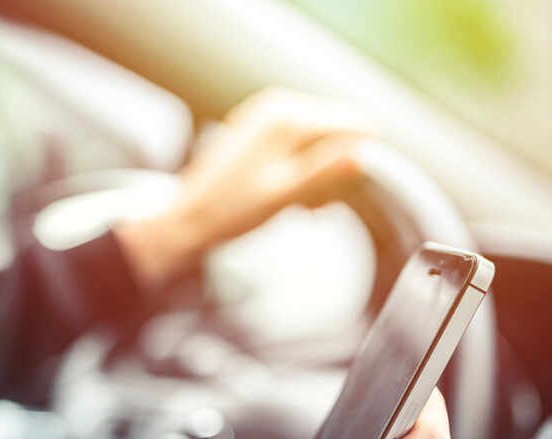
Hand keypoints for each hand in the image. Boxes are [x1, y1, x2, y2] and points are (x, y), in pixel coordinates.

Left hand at [115, 88, 374, 288]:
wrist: (188, 220)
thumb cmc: (232, 211)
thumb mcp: (283, 195)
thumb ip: (323, 172)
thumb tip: (363, 154)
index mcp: (286, 117)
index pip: (354, 123)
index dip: (362, 158)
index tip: (346, 193)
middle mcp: (278, 105)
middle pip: (338, 130)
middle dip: (338, 169)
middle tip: (317, 207)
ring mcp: (266, 114)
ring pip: (320, 139)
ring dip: (321, 174)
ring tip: (303, 207)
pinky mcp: (259, 129)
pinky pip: (299, 143)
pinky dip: (303, 169)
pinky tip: (292, 197)